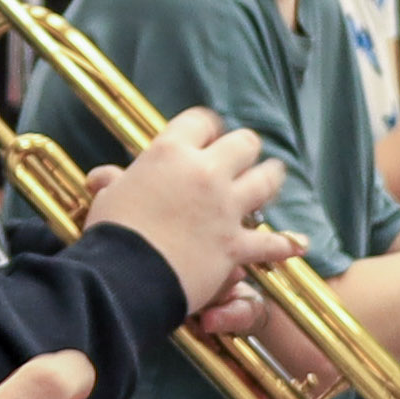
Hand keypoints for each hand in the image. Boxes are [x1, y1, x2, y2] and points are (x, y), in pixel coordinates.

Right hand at [88, 110, 289, 307]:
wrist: (127, 277)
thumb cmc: (112, 234)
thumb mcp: (108, 199)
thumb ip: (113, 182)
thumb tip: (102, 177)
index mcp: (171, 153)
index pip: (200, 121)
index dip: (204, 128)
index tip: (204, 136)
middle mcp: (206, 173)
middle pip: (243, 143)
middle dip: (243, 148)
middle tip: (240, 156)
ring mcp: (226, 208)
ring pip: (266, 180)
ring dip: (271, 177)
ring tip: (274, 174)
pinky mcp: (236, 244)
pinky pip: (270, 243)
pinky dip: (284, 245)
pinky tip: (297, 244)